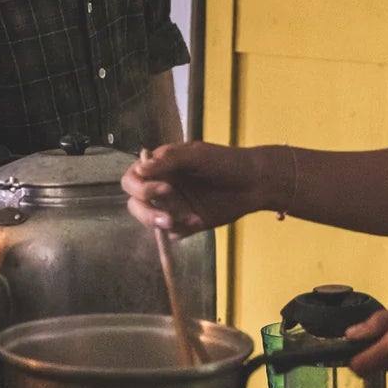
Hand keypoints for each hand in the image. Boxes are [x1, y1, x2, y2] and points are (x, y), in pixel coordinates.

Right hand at [123, 142, 282, 236]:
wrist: (254, 183)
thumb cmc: (227, 162)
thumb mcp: (198, 155)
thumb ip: (169, 160)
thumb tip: (140, 169)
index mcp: (161, 167)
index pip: (133, 179)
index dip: (140, 187)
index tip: (164, 189)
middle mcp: (162, 187)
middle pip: (135, 204)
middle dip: (147, 213)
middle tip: (167, 218)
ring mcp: (173, 206)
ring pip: (150, 221)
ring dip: (164, 223)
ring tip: (191, 219)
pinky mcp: (185, 223)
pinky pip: (172, 233)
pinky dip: (182, 229)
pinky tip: (199, 221)